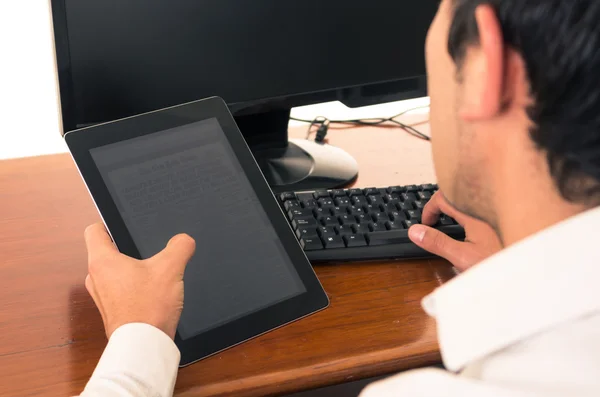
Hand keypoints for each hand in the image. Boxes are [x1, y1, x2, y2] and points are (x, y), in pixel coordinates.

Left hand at [84, 223, 195, 338]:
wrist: (144, 346)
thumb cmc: (148, 309)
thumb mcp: (171, 269)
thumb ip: (179, 246)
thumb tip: (184, 240)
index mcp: (102, 261)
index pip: (93, 230)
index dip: (109, 223)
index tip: (124, 224)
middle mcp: (95, 278)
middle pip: (105, 251)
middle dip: (125, 248)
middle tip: (145, 249)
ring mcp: (101, 296)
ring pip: (113, 272)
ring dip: (130, 270)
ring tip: (152, 271)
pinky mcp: (111, 311)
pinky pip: (119, 290)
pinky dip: (132, 288)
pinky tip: (152, 291)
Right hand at [408, 191, 501, 270]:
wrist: (534, 271)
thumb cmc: (502, 263)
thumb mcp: (462, 256)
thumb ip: (437, 242)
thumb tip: (415, 231)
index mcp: (474, 212)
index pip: (443, 198)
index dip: (430, 209)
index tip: (425, 224)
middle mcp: (487, 208)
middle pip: (457, 198)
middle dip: (442, 208)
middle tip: (435, 223)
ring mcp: (497, 214)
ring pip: (471, 204)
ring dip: (457, 212)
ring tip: (451, 227)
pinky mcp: (506, 221)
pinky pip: (484, 210)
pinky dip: (471, 217)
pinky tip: (474, 234)